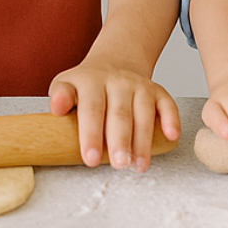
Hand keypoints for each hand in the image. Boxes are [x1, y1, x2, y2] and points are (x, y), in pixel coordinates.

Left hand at [48, 61, 179, 171]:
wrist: (114, 62)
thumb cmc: (87, 85)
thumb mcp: (66, 84)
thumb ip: (60, 96)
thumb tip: (56, 109)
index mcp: (91, 81)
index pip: (92, 109)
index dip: (91, 135)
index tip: (91, 159)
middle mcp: (117, 81)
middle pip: (120, 114)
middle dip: (120, 141)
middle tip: (119, 164)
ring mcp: (139, 85)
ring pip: (144, 113)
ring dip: (143, 141)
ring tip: (138, 165)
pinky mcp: (157, 91)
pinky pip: (167, 104)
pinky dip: (171, 120)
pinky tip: (171, 136)